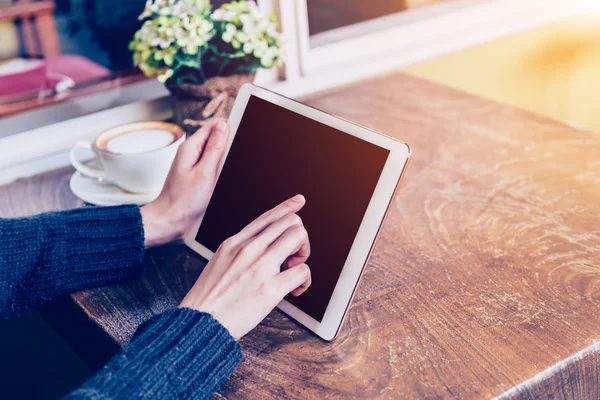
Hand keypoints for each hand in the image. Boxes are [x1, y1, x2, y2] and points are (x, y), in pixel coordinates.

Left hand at [141, 119, 228, 246]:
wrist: (170, 221)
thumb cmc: (183, 201)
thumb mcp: (204, 173)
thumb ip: (214, 148)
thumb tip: (223, 125)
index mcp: (191, 146)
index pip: (215, 125)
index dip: (230, 129)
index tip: (243, 137)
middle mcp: (191, 151)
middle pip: (216, 138)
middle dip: (229, 146)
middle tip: (228, 166)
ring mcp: (194, 163)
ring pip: (216, 152)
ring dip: (225, 160)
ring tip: (222, 176)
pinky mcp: (197, 174)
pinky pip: (213, 165)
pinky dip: (220, 170)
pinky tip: (221, 180)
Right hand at [179, 195, 311, 339]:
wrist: (199, 325)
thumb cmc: (208, 300)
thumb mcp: (219, 263)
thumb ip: (239, 251)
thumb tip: (262, 247)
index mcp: (234, 243)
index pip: (267, 216)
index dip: (288, 207)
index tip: (299, 202)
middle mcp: (248, 249)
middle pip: (289, 222)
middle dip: (299, 238)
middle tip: (293, 257)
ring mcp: (259, 267)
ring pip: (299, 237)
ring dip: (304, 254)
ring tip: (294, 271)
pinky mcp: (270, 289)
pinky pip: (303, 271)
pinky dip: (305, 280)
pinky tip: (296, 290)